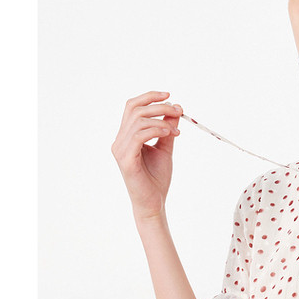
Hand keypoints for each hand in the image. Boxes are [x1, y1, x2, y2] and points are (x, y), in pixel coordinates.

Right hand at [111, 90, 182, 220]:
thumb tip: (175, 108)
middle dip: (159, 106)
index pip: (132, 107)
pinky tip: (169, 134)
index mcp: (126, 136)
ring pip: (138, 121)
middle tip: (178, 111)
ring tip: (175, 130)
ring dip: (161, 120)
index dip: (149, 97)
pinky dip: (156, 130)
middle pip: (135, 109)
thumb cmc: (157, 178)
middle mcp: (119, 141)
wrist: (154, 202)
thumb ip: (167, 128)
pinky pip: (139, 135)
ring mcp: (120, 150)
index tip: (170, 96)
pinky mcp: (125, 159)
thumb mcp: (165, 147)